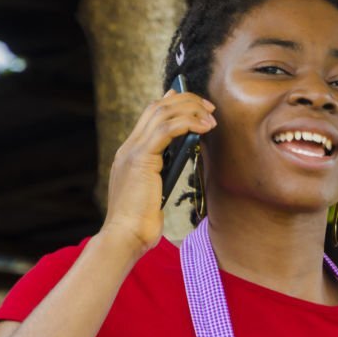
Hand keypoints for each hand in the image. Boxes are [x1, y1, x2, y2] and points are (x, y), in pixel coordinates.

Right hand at [101, 89, 216, 254]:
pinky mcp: (140, 159)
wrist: (125, 235)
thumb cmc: (141, 219)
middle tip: (210, 107)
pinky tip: (204, 127)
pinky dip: (187, 123)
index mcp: (130, 152)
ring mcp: (132, 151)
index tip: (193, 100)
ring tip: (212, 118)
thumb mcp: (155, 188)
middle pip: (157, 107)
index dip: (172, 101)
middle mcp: (129, 147)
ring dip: (191, 110)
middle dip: (187, 101)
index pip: (150, 115)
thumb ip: (163, 169)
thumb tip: (180, 155)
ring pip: (162, 113)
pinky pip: (166, 130)